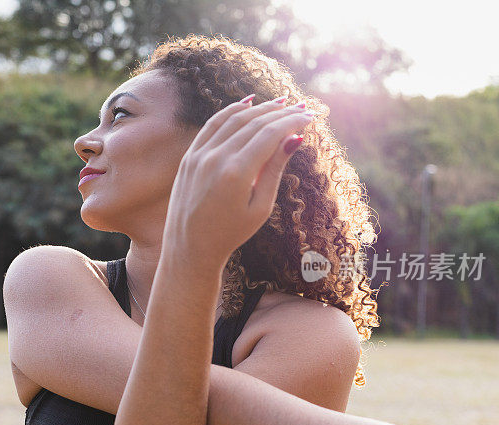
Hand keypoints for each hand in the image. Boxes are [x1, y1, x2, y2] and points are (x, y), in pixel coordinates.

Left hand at [163, 96, 313, 265]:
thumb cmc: (230, 233)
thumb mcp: (260, 207)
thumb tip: (294, 138)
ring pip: (233, 119)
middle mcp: (215, 158)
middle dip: (280, 112)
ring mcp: (199, 156)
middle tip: (301, 107)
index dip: (292, 122)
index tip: (309, 116)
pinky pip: (212, 125)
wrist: (190, 248)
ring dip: (259, 108)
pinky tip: (247, 104)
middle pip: (253, 123)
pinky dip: (230, 111)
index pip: (270, 134)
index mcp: (236, 173)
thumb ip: (275, 170)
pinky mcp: (189, 157)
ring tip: (280, 103)